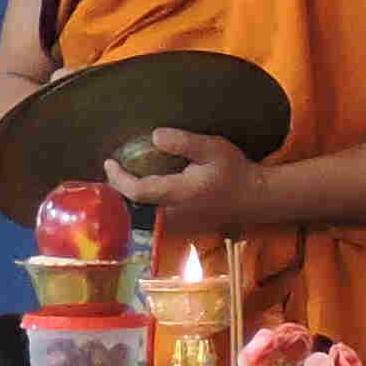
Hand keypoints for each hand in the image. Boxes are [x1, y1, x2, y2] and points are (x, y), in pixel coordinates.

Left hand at [117, 127, 271, 229]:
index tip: (109, 162)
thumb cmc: (235, 172)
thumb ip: (183, 143)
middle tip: (112, 170)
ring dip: (129, 198)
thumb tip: (154, 136)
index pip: (137, 191)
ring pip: (142, 215)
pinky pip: (153, 218)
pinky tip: (144, 190)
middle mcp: (173, 214)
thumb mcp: (213, 148)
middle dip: (119, 190)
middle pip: (134, 207)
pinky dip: (143, 205)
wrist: (255, 198)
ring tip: (123, 178)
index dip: (118, 178)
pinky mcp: (182, 228)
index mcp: (178, 193)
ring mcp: (177, 225)